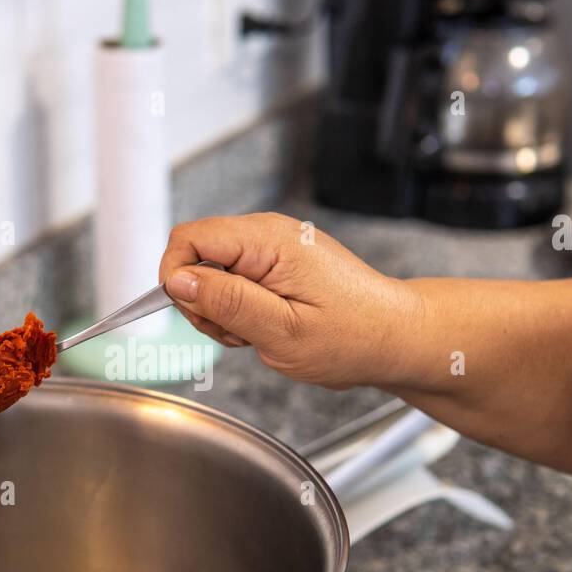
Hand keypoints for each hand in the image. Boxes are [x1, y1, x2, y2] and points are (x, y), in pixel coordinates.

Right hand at [159, 213, 419, 388]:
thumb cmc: (352, 337)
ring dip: (221, 311)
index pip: (189, 238)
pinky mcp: (277, 264)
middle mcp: (268, 234)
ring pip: (212, 273)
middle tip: (237, 334)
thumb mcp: (282, 331)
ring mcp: (273, 248)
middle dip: (202, 301)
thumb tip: (178, 281)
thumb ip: (227, 302)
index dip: (178, 278)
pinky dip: (238, 310)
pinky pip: (235, 282)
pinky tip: (264, 328)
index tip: (198, 315)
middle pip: (196, 256)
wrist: (394, 337)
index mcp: (268, 241)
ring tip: (256, 334)